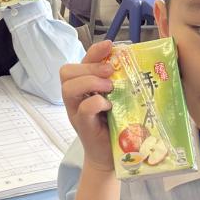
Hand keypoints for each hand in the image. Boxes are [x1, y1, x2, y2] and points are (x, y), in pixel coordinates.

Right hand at [60, 41, 115, 172]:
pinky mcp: (83, 126)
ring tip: (109, 88)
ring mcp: (76, 111)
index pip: (81, 61)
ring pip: (69, 87)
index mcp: (83, 85)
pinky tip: (108, 105)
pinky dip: (95, 103)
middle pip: (67, 71)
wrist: (110, 155)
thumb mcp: (117, 97)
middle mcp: (75, 97)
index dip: (93, 51)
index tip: (109, 45)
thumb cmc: (115, 124)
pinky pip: (83, 108)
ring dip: (90, 82)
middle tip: (111, 73)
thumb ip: (118, 81)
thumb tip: (132, 61)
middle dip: (90, 67)